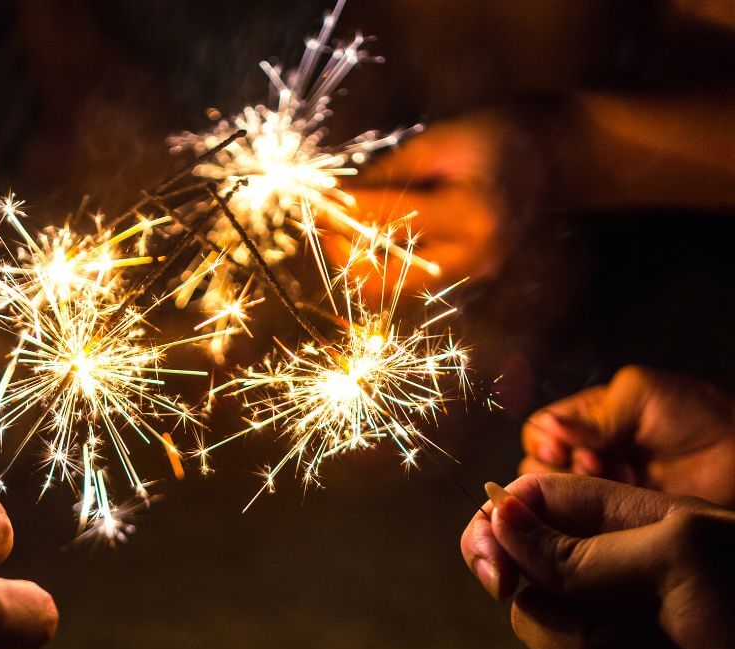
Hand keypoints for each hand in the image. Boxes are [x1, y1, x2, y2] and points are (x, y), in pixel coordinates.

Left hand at [323, 107, 551, 295]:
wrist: (555, 159)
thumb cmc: (495, 137)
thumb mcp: (436, 143)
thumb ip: (383, 176)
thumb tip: (330, 198)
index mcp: (472, 214)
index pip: (385, 223)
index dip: (340, 212)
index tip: (313, 199)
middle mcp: (474, 258)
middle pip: (380, 279)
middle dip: (343, 250)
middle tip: (327, 219)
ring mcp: (473, 278)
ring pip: (388, 291)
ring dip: (359, 262)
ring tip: (349, 225)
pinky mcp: (466, 284)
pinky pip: (406, 287)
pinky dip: (381, 265)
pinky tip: (376, 236)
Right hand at [462, 473, 734, 648]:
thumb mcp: (677, 555)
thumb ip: (583, 542)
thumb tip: (500, 514)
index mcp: (620, 510)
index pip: (525, 498)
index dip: (497, 528)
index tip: (499, 572)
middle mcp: (605, 560)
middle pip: (522, 570)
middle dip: (558, 602)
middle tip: (623, 617)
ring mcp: (607, 613)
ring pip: (541, 625)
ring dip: (593, 645)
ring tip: (661, 645)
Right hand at [521, 365, 734, 507]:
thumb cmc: (698, 414)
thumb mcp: (639, 394)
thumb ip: (592, 412)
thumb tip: (550, 429)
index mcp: (585, 420)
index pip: (539, 431)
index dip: (544, 441)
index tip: (562, 448)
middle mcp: (586, 456)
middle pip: (537, 468)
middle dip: (561, 468)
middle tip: (599, 464)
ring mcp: (601, 491)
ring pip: (555, 500)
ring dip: (577, 491)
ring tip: (621, 477)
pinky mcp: (618, 522)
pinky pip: (583, 527)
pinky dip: (593, 516)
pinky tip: (628, 497)